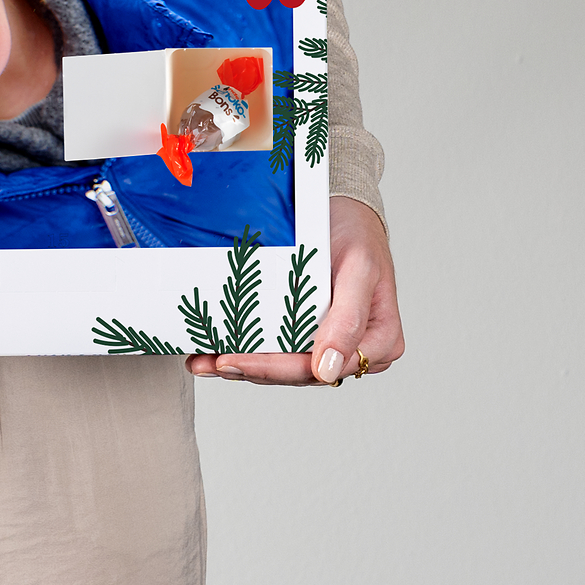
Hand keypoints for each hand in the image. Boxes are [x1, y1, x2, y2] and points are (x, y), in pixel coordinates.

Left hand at [190, 196, 402, 387]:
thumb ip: (348, 319)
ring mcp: (330, 344)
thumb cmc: (358, 234)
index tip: (238, 361)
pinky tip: (214, 352)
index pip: (321, 368)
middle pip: (298, 373)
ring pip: (283, 367)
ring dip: (243, 365)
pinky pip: (278, 349)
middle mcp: (355, 350)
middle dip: (252, 370)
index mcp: (380, 342)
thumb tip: (328, 370)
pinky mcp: (308, 333)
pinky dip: (246, 350)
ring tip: (204, 362)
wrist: (345, 211)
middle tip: (212, 363)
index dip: (276, 369)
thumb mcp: (359, 269)